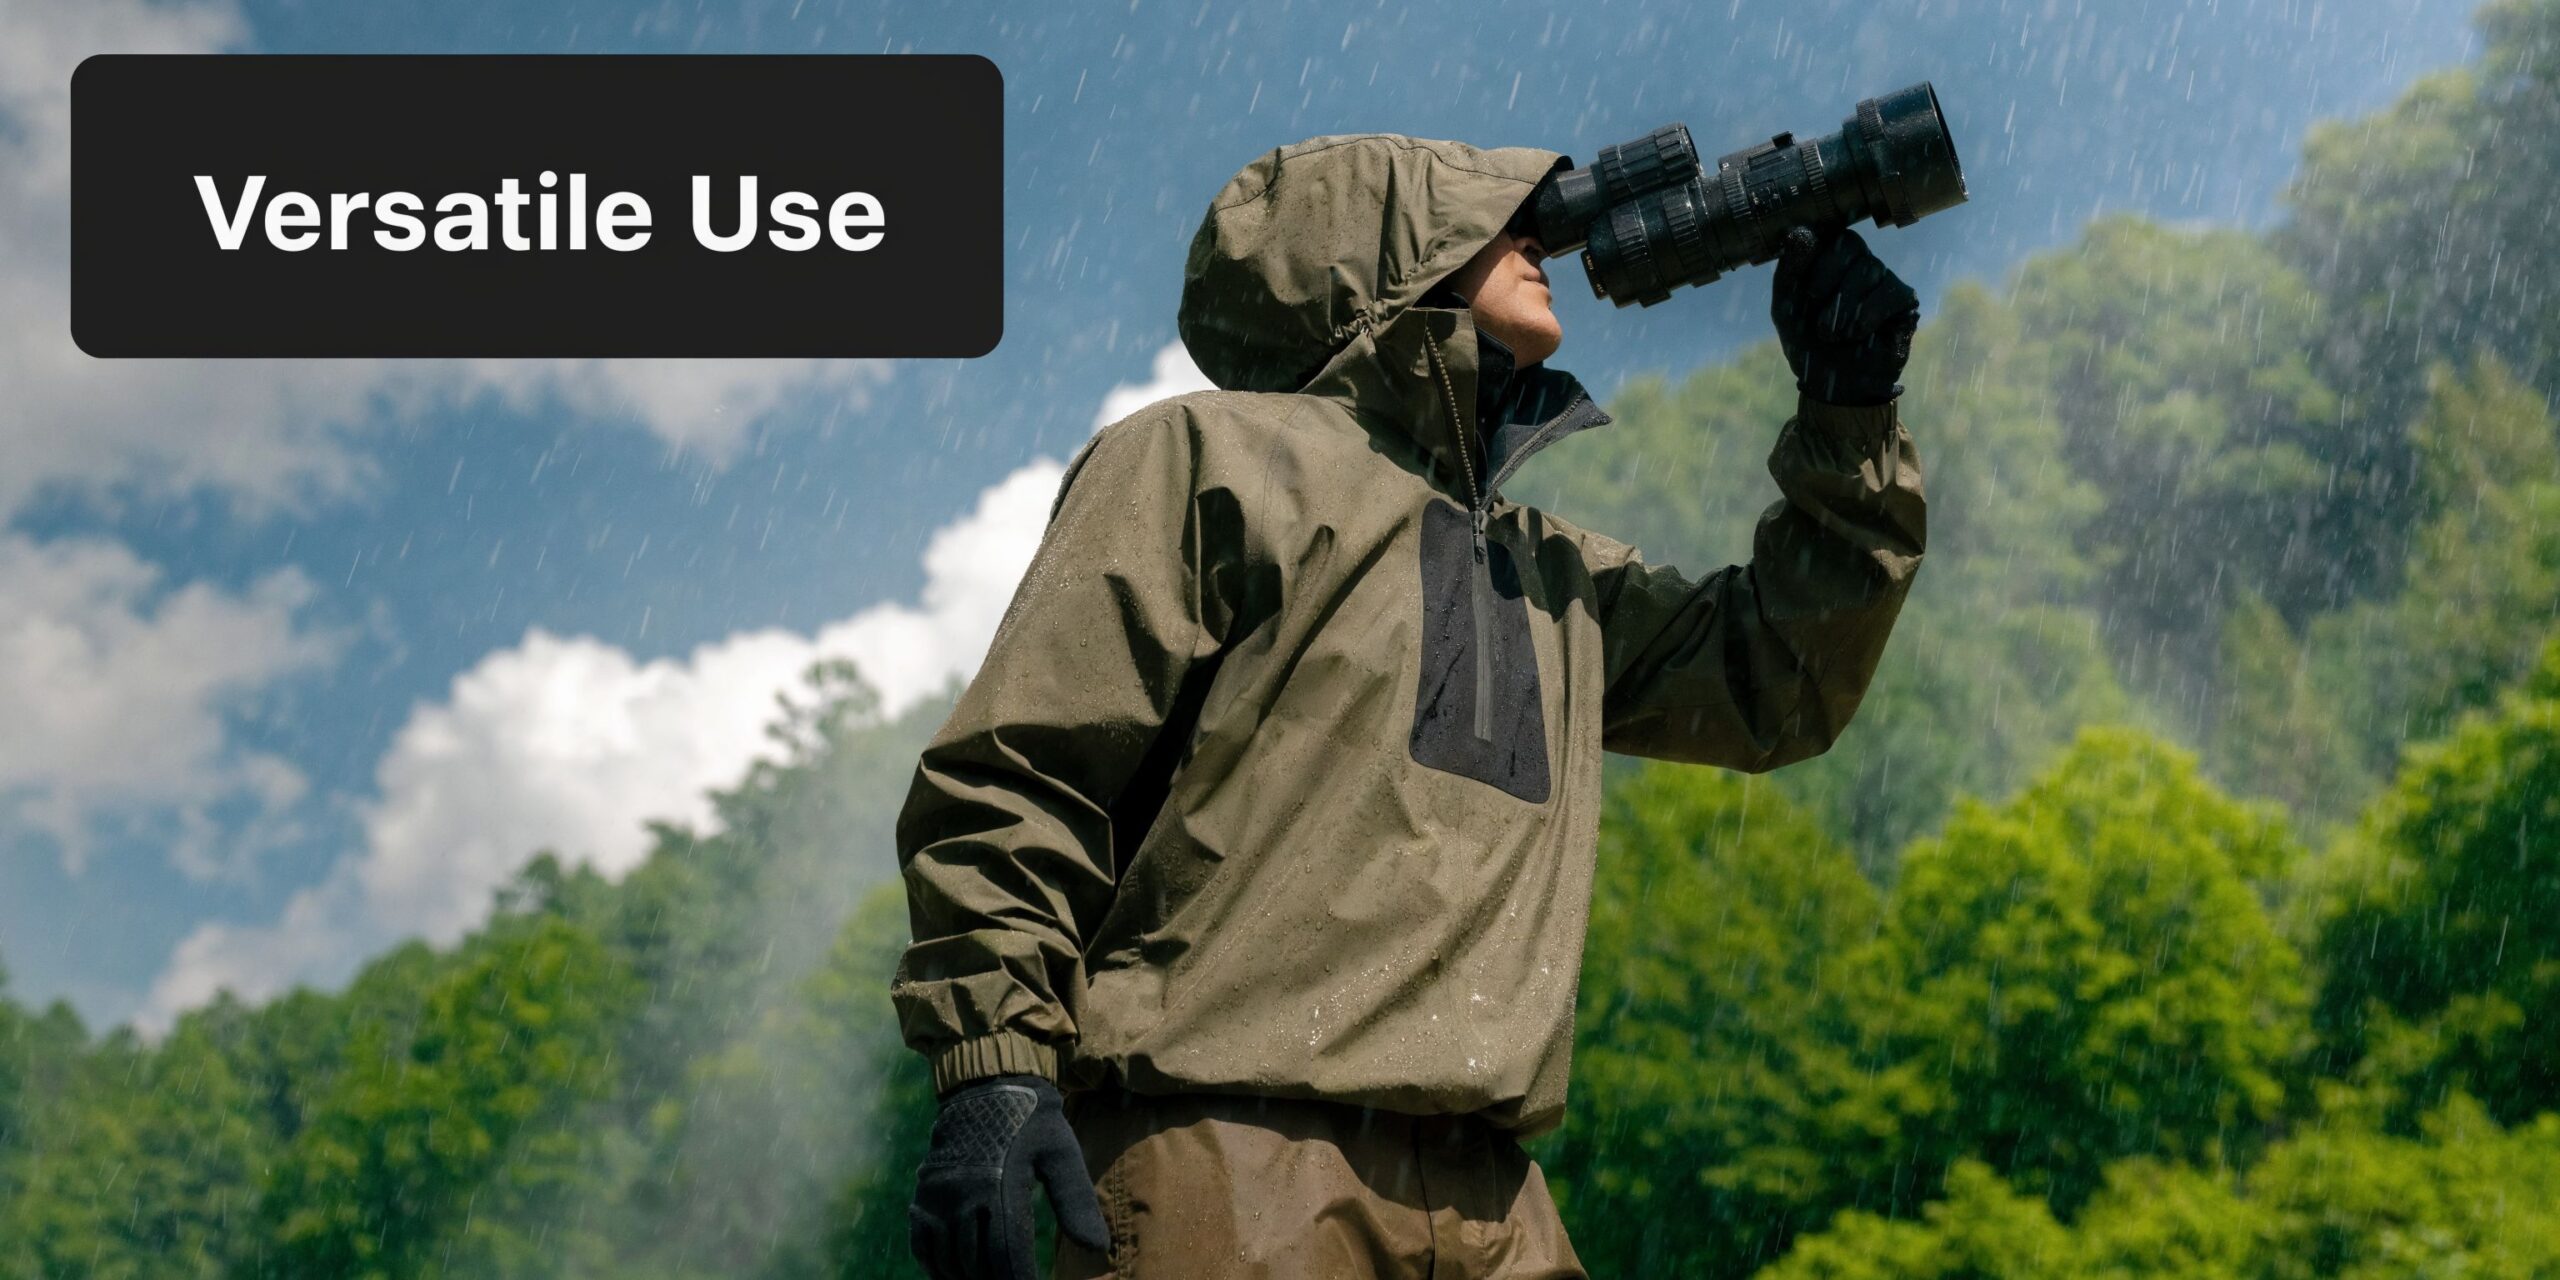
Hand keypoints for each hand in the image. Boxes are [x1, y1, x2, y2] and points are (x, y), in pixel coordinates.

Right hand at [908, 1074, 1108, 1279]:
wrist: (986, 1086)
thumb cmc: (1032, 1122)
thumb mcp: (1060, 1154)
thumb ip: (1075, 1201)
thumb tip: (1098, 1248)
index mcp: (1001, 1187)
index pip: (1008, 1256)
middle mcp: (964, 1196)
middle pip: (978, 1265)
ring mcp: (939, 1198)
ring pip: (950, 1261)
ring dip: (969, 1278)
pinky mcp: (924, 1196)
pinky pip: (922, 1247)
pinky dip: (937, 1268)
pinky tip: (958, 1274)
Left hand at [1771, 225, 1919, 406]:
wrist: (1832, 384)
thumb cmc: (1807, 340)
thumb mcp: (1786, 304)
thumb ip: (1790, 268)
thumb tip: (1800, 231)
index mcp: (1829, 256)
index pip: (1827, 231)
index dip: (1813, 256)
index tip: (1802, 289)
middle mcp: (1858, 261)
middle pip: (1849, 243)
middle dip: (1825, 278)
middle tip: (1814, 309)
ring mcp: (1883, 278)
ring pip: (1869, 268)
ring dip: (1843, 306)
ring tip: (1831, 334)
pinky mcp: (1904, 299)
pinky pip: (1890, 292)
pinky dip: (1867, 315)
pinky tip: (1856, 334)